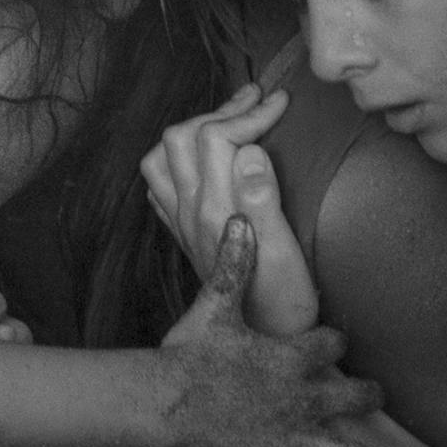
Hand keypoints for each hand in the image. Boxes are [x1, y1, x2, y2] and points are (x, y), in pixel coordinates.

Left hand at [141, 83, 318, 335]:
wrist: (266, 346)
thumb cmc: (286, 303)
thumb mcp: (286, 253)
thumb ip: (264, 199)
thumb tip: (250, 151)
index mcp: (216, 211)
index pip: (216, 137)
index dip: (250, 113)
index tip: (283, 103)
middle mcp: (190, 213)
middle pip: (182, 136)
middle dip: (221, 109)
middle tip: (260, 100)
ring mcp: (182, 223)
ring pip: (162, 156)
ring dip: (193, 128)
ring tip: (231, 117)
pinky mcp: (183, 234)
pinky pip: (161, 184)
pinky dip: (179, 159)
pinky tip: (205, 157)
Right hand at [157, 217, 385, 446]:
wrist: (165, 398)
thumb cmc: (188, 351)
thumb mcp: (214, 304)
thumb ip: (234, 265)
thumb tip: (241, 218)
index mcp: (291, 356)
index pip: (329, 345)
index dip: (334, 344)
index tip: (336, 344)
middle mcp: (301, 398)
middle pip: (349, 397)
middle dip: (367, 398)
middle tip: (377, 399)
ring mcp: (291, 438)